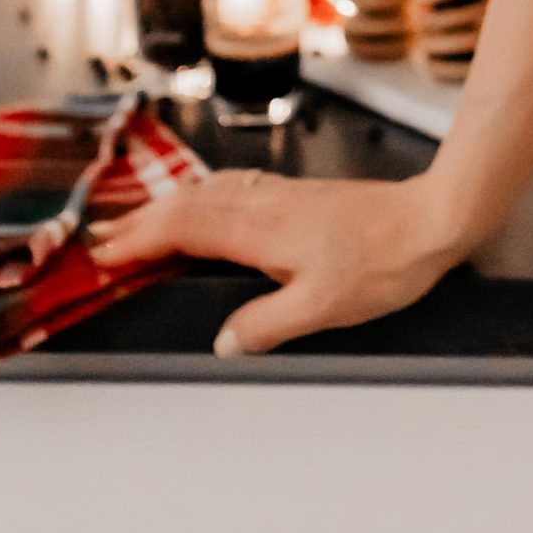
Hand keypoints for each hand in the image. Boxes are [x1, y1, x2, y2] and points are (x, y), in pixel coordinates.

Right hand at [86, 169, 471, 356]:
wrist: (432, 219)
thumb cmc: (384, 262)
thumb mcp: (323, 308)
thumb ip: (266, 325)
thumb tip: (223, 343)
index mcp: (260, 230)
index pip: (182, 230)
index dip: (138, 241)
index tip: (101, 255)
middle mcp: (264, 205)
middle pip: (186, 204)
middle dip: (139, 221)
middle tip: (101, 239)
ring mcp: (280, 196)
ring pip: (208, 193)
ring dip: (167, 206)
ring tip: (138, 223)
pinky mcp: (297, 196)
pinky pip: (232, 189)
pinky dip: (201, 196)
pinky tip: (204, 203)